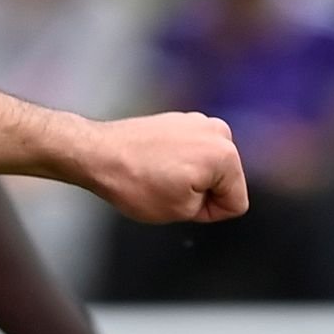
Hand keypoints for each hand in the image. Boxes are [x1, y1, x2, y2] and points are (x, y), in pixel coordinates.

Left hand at [76, 111, 248, 223]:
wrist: (98, 154)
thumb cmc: (134, 182)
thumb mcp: (181, 211)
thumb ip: (210, 206)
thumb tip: (211, 195)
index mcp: (225, 155)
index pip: (235, 202)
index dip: (209, 213)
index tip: (183, 204)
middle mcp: (218, 131)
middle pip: (225, 181)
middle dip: (202, 192)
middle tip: (169, 191)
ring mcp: (198, 121)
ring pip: (208, 167)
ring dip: (190, 176)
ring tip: (160, 176)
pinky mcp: (180, 119)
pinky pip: (191, 152)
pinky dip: (178, 161)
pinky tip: (155, 165)